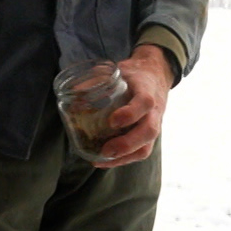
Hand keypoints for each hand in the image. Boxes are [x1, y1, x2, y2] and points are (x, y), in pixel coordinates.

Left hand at [96, 44, 172, 167]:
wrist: (156, 75)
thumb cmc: (134, 74)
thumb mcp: (120, 69)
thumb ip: (99, 77)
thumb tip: (74, 92)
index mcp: (147, 90)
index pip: (145, 103)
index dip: (130, 114)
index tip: (112, 121)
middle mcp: (154, 110)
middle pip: (149, 131)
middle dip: (127, 144)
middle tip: (106, 149)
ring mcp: (154, 124)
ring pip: (146, 147)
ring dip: (124, 157)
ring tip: (102, 159)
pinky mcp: (148, 136)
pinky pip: (141, 152)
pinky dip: (123, 159)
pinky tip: (106, 161)